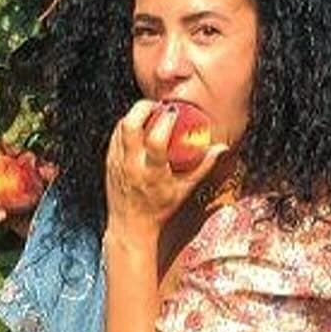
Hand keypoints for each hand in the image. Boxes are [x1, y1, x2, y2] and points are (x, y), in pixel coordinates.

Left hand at [104, 100, 227, 237]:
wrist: (130, 226)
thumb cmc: (160, 209)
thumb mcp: (185, 189)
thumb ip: (203, 167)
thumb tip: (221, 148)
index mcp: (152, 174)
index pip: (156, 140)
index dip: (164, 120)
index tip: (173, 111)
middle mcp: (132, 167)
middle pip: (130, 125)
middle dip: (143, 108)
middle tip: (157, 106)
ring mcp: (118, 164)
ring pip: (121, 127)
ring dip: (135, 114)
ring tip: (149, 113)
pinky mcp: (109, 163)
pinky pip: (115, 135)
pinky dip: (126, 125)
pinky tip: (138, 124)